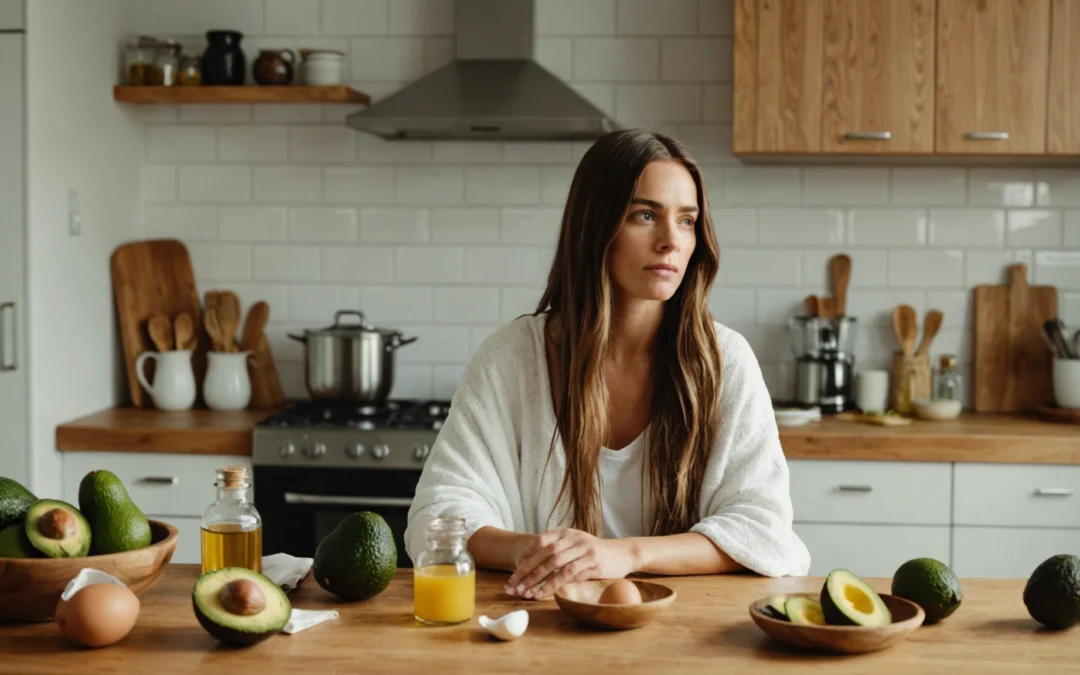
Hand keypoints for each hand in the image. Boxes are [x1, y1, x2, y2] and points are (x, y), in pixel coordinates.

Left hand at [503, 529, 634, 599]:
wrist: (623, 554)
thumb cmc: (594, 553)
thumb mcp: (575, 546)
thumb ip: (558, 551)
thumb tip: (531, 567)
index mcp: (567, 533)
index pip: (541, 541)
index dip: (526, 555)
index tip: (514, 571)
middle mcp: (574, 538)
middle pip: (545, 553)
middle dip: (526, 570)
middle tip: (512, 585)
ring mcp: (584, 550)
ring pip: (555, 564)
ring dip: (537, 579)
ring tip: (524, 592)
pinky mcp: (593, 564)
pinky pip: (568, 575)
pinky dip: (553, 585)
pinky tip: (542, 594)